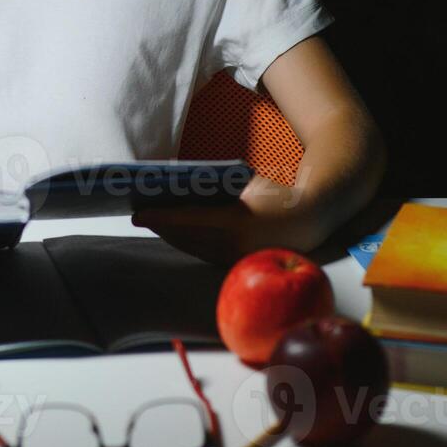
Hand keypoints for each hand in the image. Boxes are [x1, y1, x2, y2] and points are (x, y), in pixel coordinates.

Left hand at [130, 178, 314, 267]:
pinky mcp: (237, 264)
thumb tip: (181, 188)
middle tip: (137, 215)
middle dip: (160, 226)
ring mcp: (236, 258)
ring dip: (170, 236)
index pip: (189, 220)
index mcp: (237, 220)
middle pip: (186, 236)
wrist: (308, 220)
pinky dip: (186, 243)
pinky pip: (204, 253)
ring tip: (151, 223)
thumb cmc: (275, 194)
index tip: (139, 213)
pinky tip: (173, 234)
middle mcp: (234, 244)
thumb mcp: (247, 182)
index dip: (161, 217)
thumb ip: (218, 186)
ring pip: (193, 248)